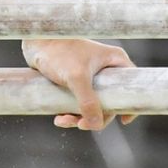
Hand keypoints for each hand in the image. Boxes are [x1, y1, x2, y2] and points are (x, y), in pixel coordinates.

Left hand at [21, 38, 136, 129]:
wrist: (36, 43)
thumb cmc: (59, 52)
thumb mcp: (77, 77)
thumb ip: (88, 102)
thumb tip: (97, 125)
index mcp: (115, 61)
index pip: (132, 85)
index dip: (130, 104)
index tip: (123, 120)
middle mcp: (106, 68)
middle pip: (110, 102)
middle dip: (95, 117)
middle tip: (79, 124)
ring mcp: (91, 76)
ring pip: (93, 106)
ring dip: (79, 118)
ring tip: (62, 120)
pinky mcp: (76, 81)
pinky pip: (79, 104)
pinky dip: (71, 113)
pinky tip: (59, 117)